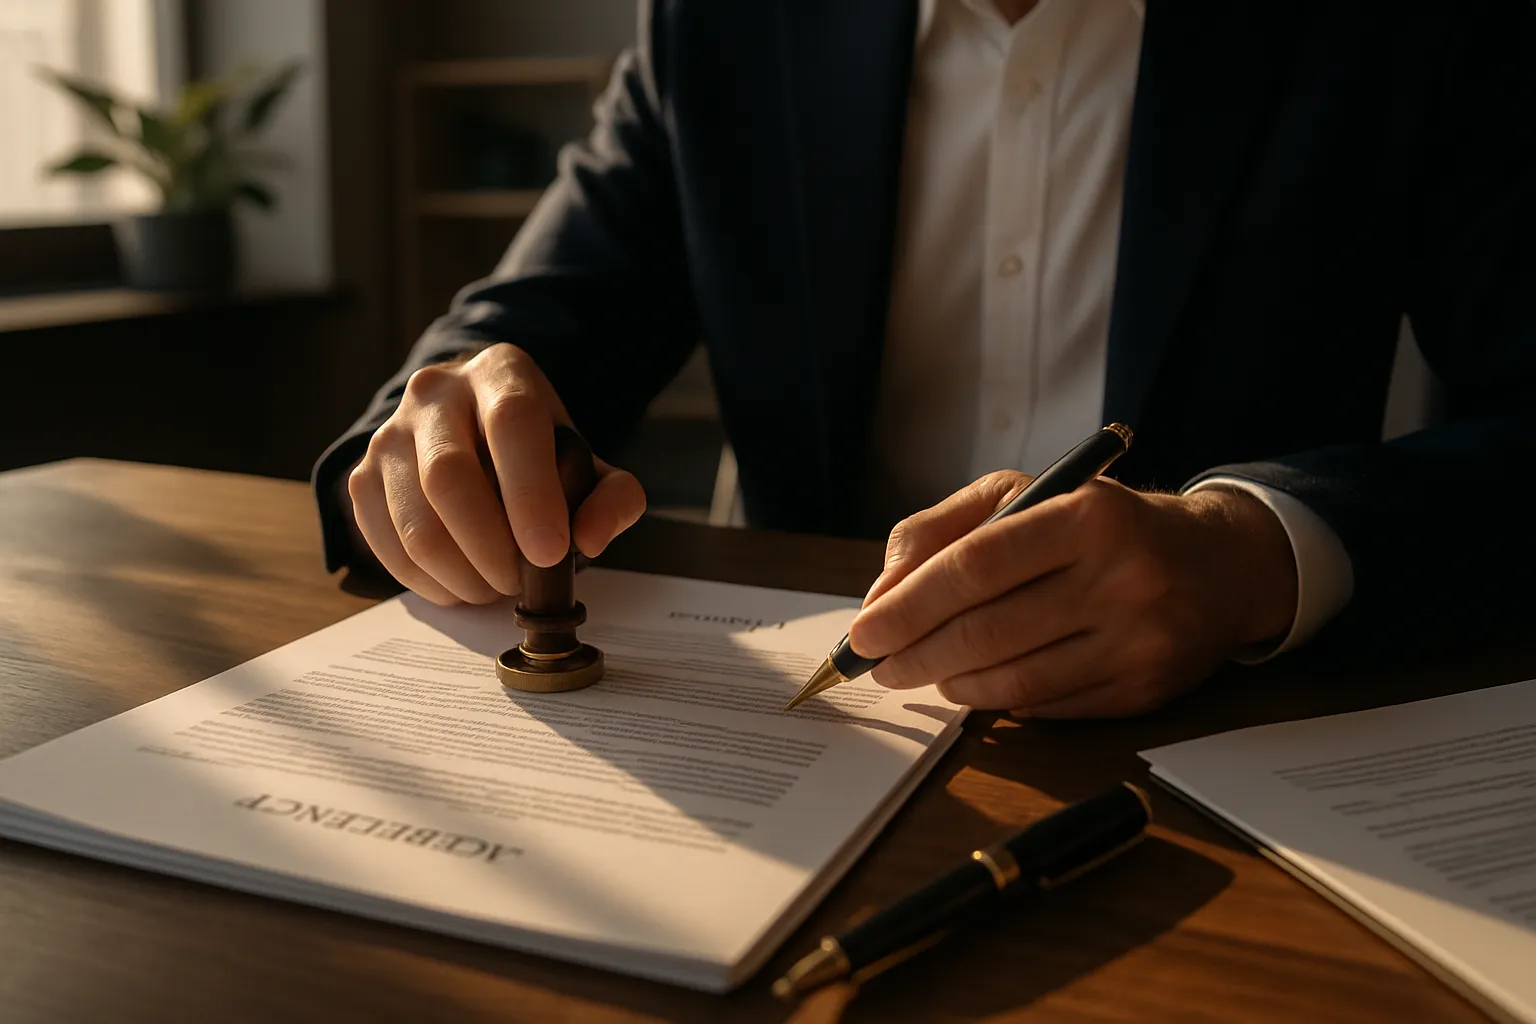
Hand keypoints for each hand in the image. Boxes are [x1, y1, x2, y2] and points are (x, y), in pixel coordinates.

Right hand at [345, 344, 645, 605]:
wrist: (475, 433)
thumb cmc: (540, 456)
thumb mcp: (590, 466)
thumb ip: (613, 498)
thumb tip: (588, 540)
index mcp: (501, 373)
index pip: (512, 423)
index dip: (530, 493)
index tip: (550, 552)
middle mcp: (436, 391)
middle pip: (449, 477)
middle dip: (489, 548)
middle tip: (518, 583)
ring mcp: (390, 431)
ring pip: (414, 519)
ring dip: (459, 574)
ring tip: (492, 588)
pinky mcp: (362, 474)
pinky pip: (384, 542)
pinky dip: (425, 581)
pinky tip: (459, 585)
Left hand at [847, 473, 1298, 716]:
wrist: (1218, 564)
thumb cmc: (1101, 523)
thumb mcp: (1024, 494)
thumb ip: (942, 531)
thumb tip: (881, 596)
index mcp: (1089, 515)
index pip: (977, 566)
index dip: (909, 605)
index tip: (864, 631)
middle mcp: (1123, 579)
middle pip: (989, 631)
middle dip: (916, 654)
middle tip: (876, 664)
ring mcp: (1139, 642)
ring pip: (1015, 682)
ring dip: (950, 684)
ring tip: (920, 674)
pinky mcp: (1145, 691)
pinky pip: (1048, 708)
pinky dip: (997, 702)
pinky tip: (973, 687)